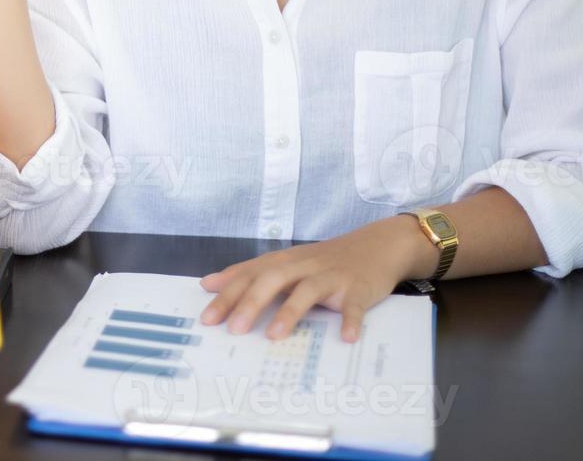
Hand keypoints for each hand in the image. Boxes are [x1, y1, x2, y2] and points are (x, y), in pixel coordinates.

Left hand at [197, 217, 422, 342]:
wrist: (376, 246)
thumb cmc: (324, 261)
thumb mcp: (286, 262)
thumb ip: (249, 273)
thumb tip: (209, 283)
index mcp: (284, 262)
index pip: (250, 275)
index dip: (227, 295)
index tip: (207, 317)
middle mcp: (303, 266)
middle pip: (273, 280)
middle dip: (251, 303)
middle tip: (233, 329)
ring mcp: (331, 277)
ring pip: (308, 290)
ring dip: (291, 311)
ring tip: (275, 335)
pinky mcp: (358, 289)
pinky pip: (354, 306)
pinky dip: (350, 320)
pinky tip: (346, 337)